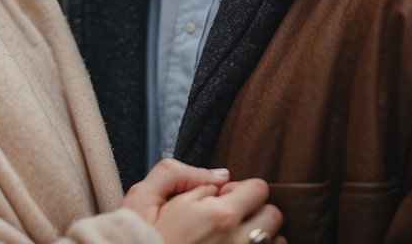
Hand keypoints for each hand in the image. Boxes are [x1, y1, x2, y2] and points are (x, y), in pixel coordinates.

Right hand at [123, 160, 284, 243]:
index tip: (218, 201)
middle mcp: (238, 242)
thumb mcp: (143, 196)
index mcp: (219, 216)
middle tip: (226, 220)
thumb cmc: (135, 239)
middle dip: (254, 211)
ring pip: (276, 242)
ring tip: (230, 241)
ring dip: (260, 238)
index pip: (258, 188)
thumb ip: (178, 173)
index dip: (238, 189)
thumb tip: (220, 175)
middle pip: (273, 215)